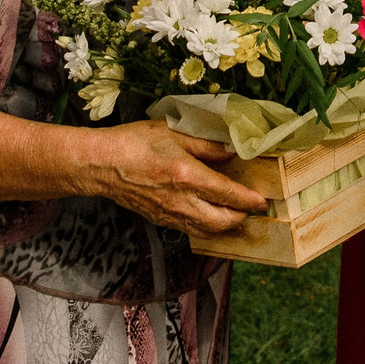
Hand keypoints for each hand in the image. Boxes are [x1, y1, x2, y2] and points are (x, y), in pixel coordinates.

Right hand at [90, 121, 266, 236]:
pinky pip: (190, 230)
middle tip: (252, 207)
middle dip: (241, 217)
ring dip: (225, 227)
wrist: (102, 164)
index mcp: (187, 176)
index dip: (248, 200)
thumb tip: (231, 152)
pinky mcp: (159, 219)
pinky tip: (210, 217)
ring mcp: (169, 214)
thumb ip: (206, 144)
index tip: (262, 200)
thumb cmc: (135, 143)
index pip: (227, 195)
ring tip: (236, 215)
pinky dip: (206, 228)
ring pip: (206, 231)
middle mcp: (181, 200)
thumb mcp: (174, 133)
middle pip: (221, 222)